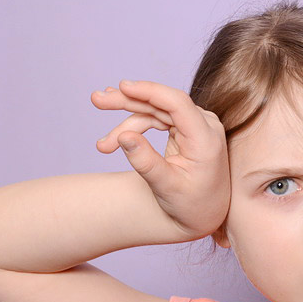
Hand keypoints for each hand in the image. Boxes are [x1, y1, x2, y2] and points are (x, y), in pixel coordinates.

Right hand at [91, 79, 229, 239]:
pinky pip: (156, 119)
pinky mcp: (183, 128)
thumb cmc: (191, 205)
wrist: (205, 214)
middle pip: (162, 103)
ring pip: (155, 111)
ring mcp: (193, 124)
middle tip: (97, 100)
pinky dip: (134, 127)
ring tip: (102, 146)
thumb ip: (146, 162)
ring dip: (125, 122)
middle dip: (128, 101)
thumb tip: (124, 136)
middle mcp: (204, 125)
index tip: (123, 87)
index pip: (177, 103)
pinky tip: (115, 134)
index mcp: (206, 138)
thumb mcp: (167, 187)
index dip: (149, 91)